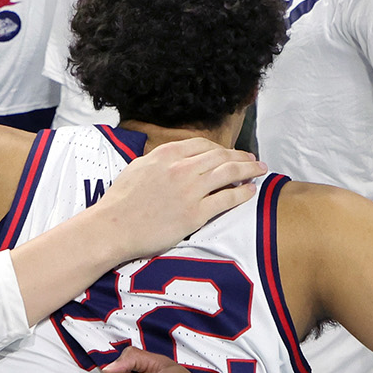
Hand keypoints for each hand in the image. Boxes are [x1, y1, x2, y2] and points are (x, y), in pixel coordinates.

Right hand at [91, 136, 263, 259]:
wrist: (113, 227)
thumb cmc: (120, 201)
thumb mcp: (138, 168)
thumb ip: (160, 160)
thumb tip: (174, 158)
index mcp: (166, 155)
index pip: (203, 145)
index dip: (221, 147)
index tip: (230, 152)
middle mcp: (182, 168)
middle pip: (221, 156)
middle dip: (241, 156)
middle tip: (253, 159)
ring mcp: (191, 191)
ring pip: (229, 173)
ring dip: (249, 169)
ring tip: (259, 170)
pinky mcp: (196, 214)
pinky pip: (227, 199)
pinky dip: (242, 193)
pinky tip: (250, 191)